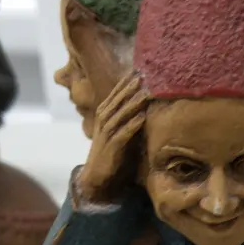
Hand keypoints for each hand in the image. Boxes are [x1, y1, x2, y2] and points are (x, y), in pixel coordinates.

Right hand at [77, 71, 145, 202]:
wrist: (97, 175)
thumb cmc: (110, 152)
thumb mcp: (117, 130)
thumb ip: (125, 116)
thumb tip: (142, 102)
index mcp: (105, 114)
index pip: (116, 93)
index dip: (126, 81)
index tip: (139, 69)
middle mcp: (104, 120)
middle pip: (118, 100)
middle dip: (130, 88)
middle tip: (144, 75)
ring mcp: (107, 133)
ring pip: (121, 114)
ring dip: (133, 104)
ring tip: (146, 93)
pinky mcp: (112, 147)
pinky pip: (123, 134)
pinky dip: (132, 125)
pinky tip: (142, 118)